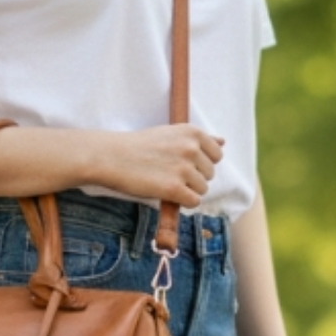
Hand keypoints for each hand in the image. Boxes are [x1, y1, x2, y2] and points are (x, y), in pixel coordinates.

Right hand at [94, 124, 224, 209]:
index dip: (200, 163)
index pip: (216, 155)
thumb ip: (198, 140)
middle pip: (210, 174)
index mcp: (192, 132)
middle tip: (169, 174)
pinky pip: (193, 202)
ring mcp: (184, 168)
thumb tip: (223, 142)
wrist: (112, 157)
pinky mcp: (174, 188)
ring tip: (166, 183)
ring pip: (202, 189)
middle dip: (194, 178)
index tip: (182, 164)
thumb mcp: (171, 134)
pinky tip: (168, 195)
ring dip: (187, 191)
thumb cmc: (139, 146)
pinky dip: (183, 202)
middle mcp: (191, 148)